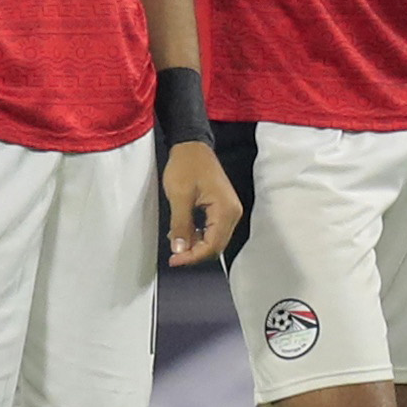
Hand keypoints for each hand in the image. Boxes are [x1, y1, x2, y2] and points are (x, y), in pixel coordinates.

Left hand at [161, 140, 240, 265]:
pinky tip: (183, 233)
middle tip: (173, 257)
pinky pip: (212, 229)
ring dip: (196, 245)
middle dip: (195, 253)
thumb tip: (180, 250)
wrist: (192, 146)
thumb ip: (181, 225)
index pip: (213, 245)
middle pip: (216, 245)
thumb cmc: (186, 166)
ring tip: (175, 244)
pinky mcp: (222, 208)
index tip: (174, 261)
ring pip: (214, 238)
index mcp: (226, 210)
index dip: (193, 256)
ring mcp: (229, 210)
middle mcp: (233, 213)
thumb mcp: (179, 196)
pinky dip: (198, 234)